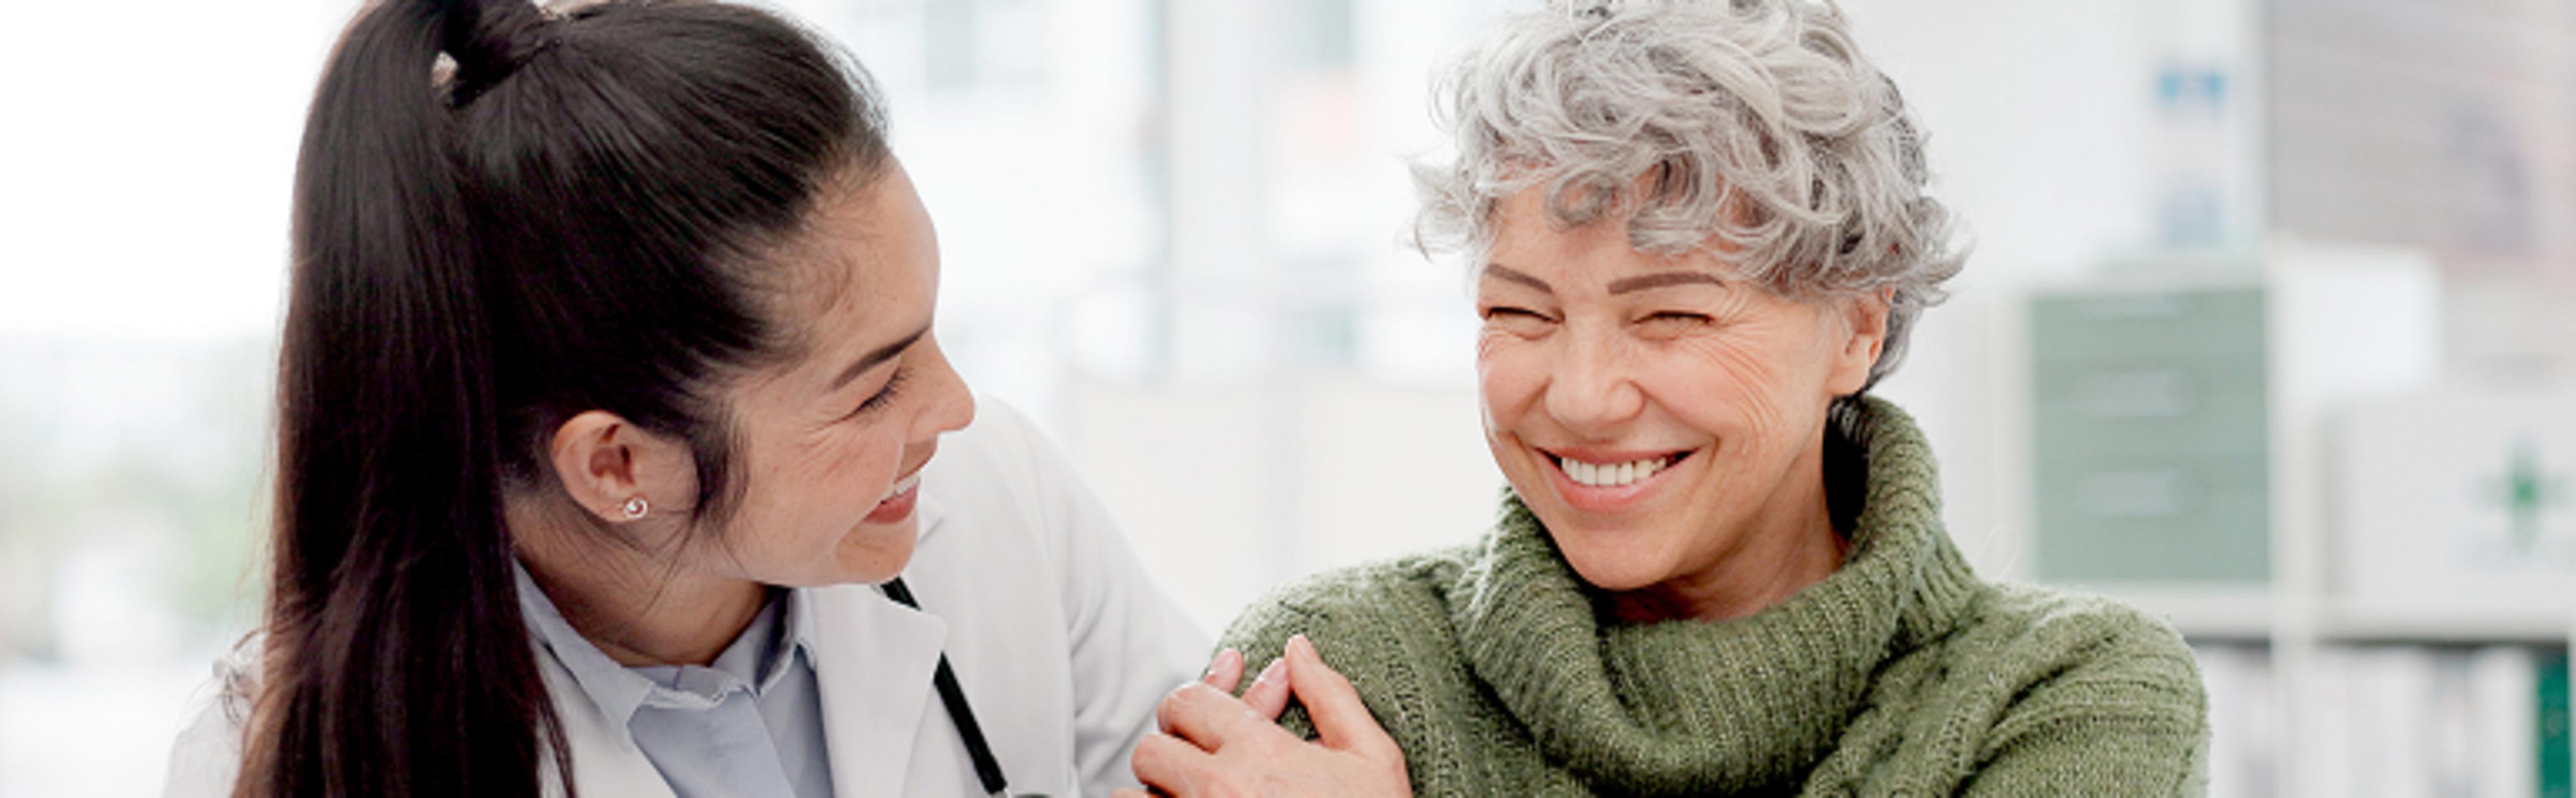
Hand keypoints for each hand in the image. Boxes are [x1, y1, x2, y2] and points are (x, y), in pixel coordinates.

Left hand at [1118, 635, 1410, 797]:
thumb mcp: (1372, 760)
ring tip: (1183, 797)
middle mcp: (1218, 790)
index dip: (1194, 703)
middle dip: (1170, 750)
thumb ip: (1332, 697)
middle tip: (1193, 761)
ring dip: (1153, 796)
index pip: (1189, 701)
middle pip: (1153, 750)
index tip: (1206, 719)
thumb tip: (1298, 648)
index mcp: (1260, 752)